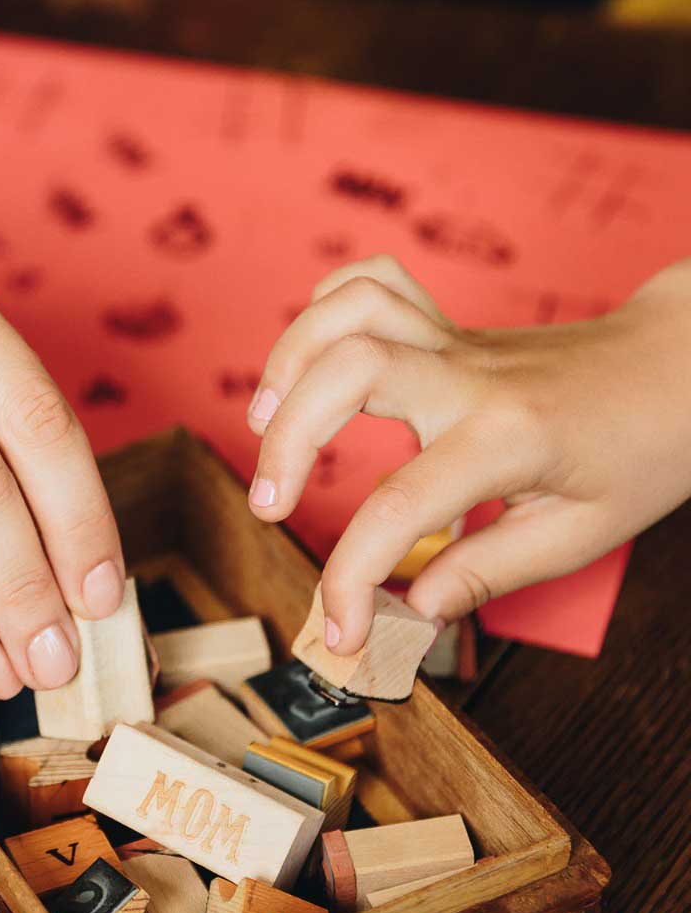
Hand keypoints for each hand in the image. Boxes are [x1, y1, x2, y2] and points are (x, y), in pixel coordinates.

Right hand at [245, 253, 690, 653]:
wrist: (678, 371)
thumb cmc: (639, 453)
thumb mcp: (577, 534)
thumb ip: (484, 573)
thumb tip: (408, 612)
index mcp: (506, 437)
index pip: (402, 506)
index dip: (352, 577)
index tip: (339, 629)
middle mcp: (468, 376)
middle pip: (348, 371)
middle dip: (287, 442)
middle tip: (269, 506)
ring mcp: (453, 341)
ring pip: (350, 311)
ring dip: (287, 362)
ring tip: (264, 422)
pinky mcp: (444, 327)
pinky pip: (371, 283)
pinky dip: (323, 310)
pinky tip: (306, 362)